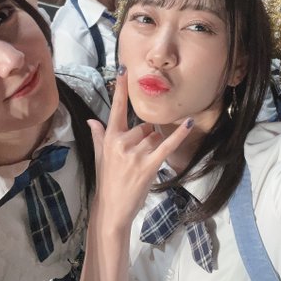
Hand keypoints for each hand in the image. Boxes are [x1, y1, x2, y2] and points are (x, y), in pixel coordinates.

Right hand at [87, 66, 192, 227]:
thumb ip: (98, 136)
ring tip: (141, 166)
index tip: (124, 71)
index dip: (121, 89)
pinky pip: (167, 145)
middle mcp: (121, 142)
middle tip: (136, 159)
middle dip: (146, 138)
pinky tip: (189, 123)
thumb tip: (91, 120)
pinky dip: (179, 134)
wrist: (112, 209)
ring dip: (154, 148)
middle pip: (144, 127)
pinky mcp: (148, 165)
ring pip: (154, 138)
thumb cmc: (107, 182)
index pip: (117, 109)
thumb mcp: (99, 157)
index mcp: (109, 138)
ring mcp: (135, 154)